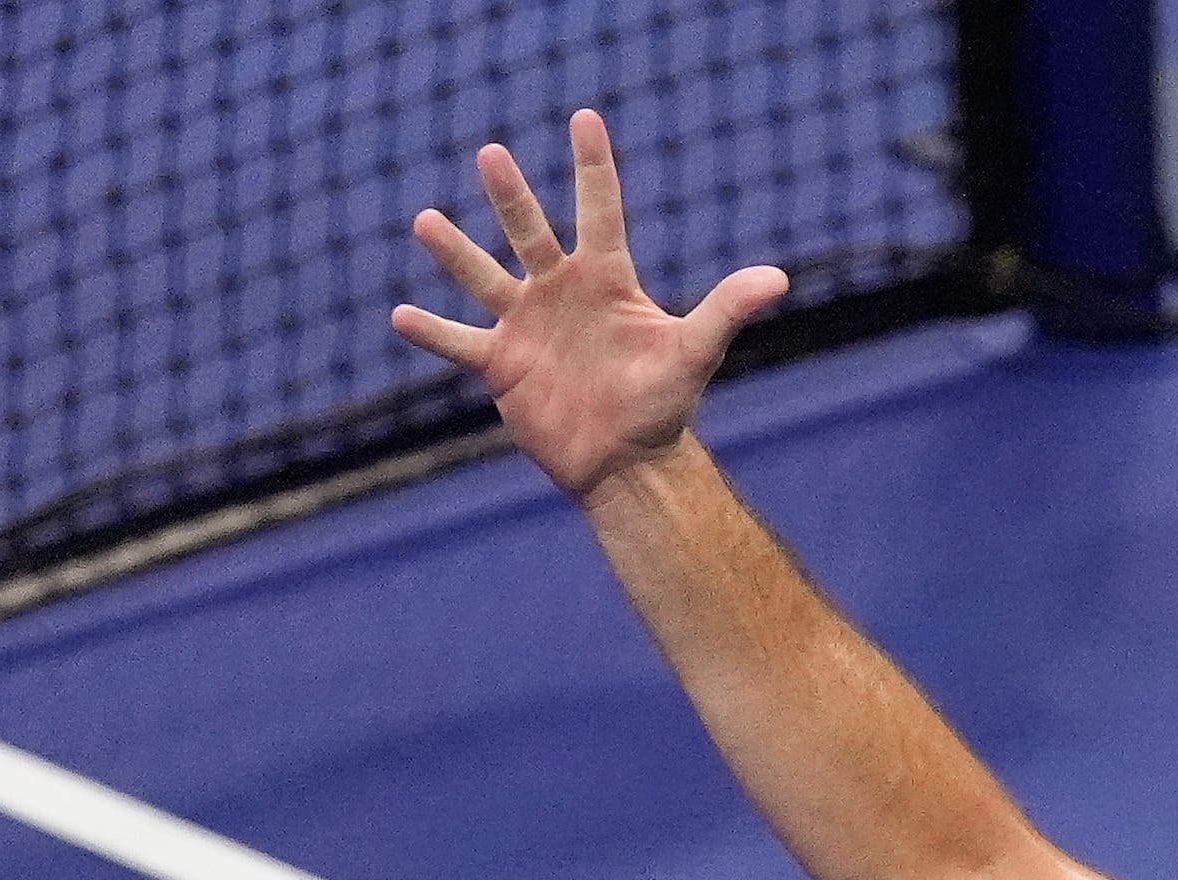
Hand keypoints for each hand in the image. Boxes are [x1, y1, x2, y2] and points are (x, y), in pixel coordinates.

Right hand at [392, 113, 789, 501]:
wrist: (627, 463)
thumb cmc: (663, 405)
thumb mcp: (695, 353)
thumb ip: (726, 310)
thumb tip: (778, 278)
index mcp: (606, 280)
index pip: (600, 210)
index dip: (593, 167)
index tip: (584, 118)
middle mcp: (561, 291)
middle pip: (531, 232)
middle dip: (511, 196)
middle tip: (491, 154)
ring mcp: (527, 325)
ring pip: (484, 278)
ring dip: (455, 252)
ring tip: (425, 221)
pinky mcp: (502, 365)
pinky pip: (459, 343)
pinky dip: (431, 333)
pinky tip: (399, 317)